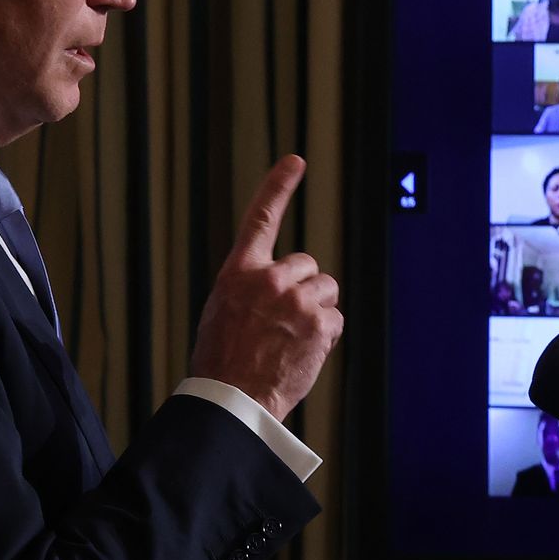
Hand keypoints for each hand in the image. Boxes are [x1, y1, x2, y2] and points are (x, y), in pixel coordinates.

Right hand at [191, 156, 343, 421]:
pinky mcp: (319, 323)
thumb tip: (279, 286)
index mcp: (239, 273)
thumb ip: (252, 289)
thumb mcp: (224, 311)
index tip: (296, 161)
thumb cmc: (223, 361)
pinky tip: (302, 352)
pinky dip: (325, 334)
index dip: (278, 187)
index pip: (260, 219)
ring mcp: (297, 300)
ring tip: (291, 338)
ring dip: (316, 309)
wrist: (231, 399)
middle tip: (284, 320)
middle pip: (308, 264)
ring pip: (326, 290)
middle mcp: (269, 279)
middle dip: (304, 287)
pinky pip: (335, 318)